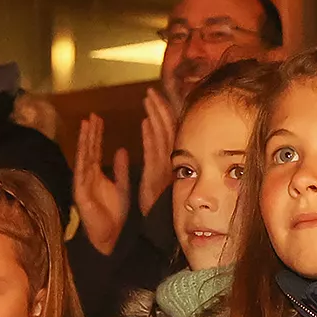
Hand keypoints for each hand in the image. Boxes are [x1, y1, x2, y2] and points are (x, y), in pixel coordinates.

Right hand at [73, 114, 132, 256]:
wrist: (109, 236)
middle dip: (90, 133)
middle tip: (92, 115)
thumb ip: (120, 169)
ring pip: (83, 158)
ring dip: (85, 142)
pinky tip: (85, 147)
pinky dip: (83, 159)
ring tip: (86, 124)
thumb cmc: (114, 214)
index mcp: (95, 174)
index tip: (98, 118)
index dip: (96, 134)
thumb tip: (121, 149)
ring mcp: (82, 184)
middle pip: (88, 150)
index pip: (95, 149)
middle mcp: (86, 176)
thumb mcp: (122, 186)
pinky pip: (82, 173)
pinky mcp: (81, 193)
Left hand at [138, 89, 177, 215]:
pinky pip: (154, 152)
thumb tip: (155, 137)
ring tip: (148, 98)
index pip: (169, 130)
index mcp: (171, 159)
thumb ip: (159, 156)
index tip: (156, 97)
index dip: (163, 112)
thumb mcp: (161, 177)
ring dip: (155, 116)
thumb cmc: (160, 202)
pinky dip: (150, 136)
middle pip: (167, 128)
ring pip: (162, 135)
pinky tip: (145, 122)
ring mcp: (164, 166)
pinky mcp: (156, 175)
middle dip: (159, 108)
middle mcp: (171, 160)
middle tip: (151, 91)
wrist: (160, 225)